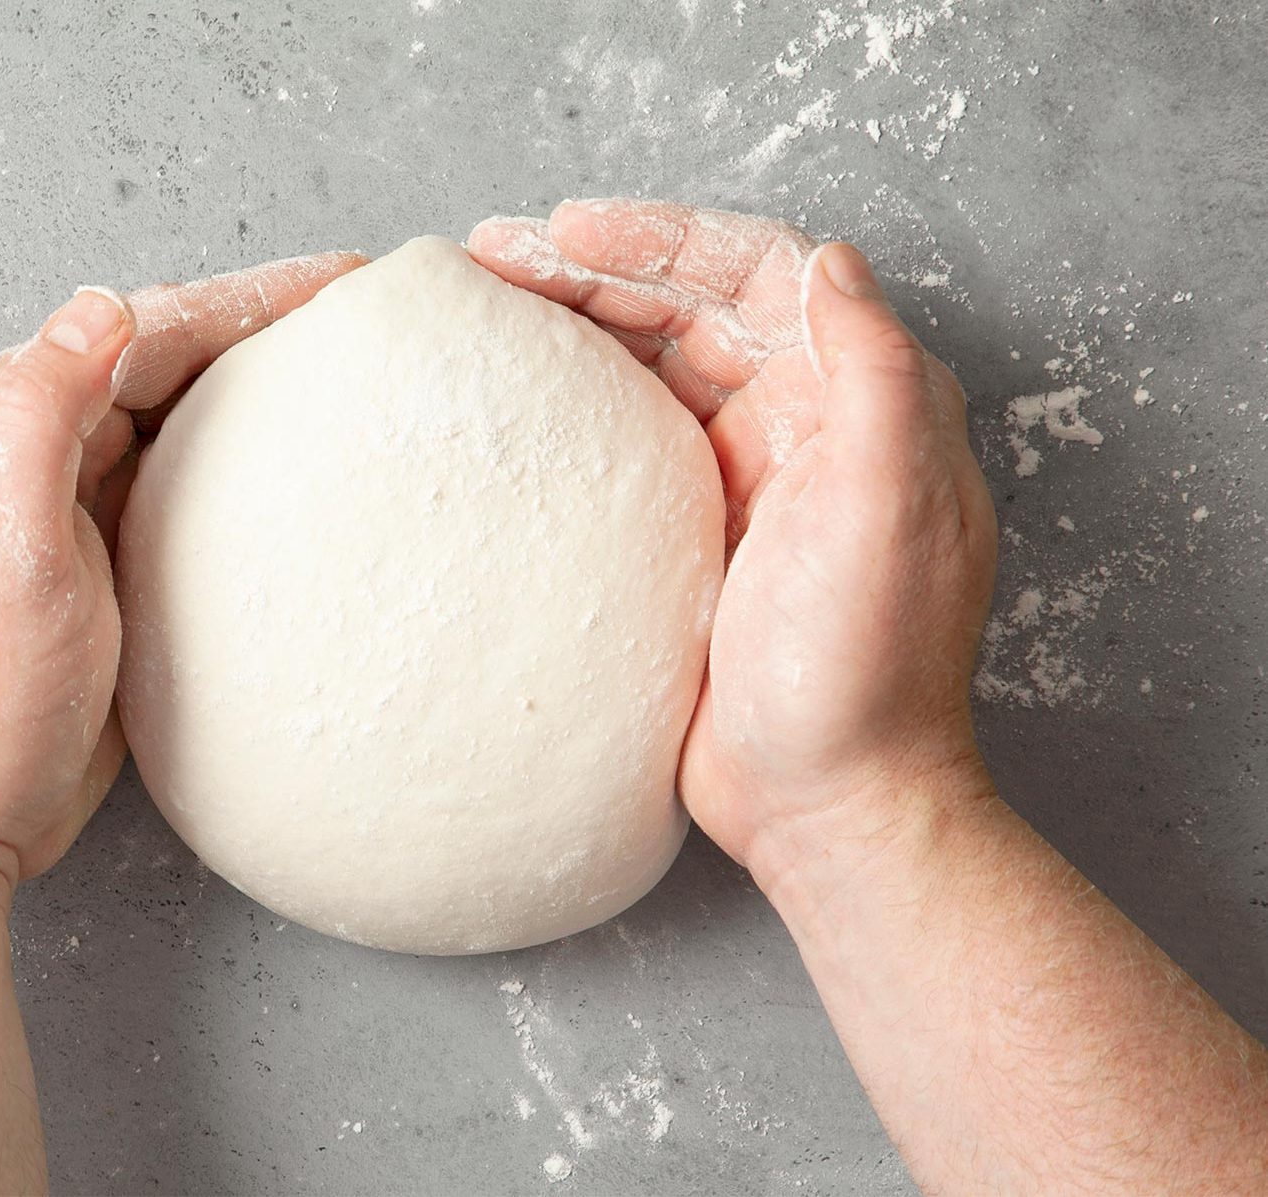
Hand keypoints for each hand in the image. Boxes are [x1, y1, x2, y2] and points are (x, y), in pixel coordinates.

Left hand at [0, 251, 365, 894]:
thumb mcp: (1, 550)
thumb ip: (39, 416)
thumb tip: (102, 308)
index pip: (140, 329)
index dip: (249, 298)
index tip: (346, 280)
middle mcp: (23, 444)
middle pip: (165, 358)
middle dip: (264, 327)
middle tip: (366, 311)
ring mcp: (62, 500)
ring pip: (178, 415)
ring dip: (257, 387)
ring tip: (344, 367)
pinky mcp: (95, 559)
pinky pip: (179, 481)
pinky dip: (241, 461)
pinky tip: (294, 465)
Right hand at [468, 201, 996, 879]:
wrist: (826, 803)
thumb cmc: (863, 673)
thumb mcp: (888, 515)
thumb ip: (875, 379)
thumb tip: (833, 261)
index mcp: (858, 404)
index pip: (758, 276)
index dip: (666, 237)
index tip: (573, 233)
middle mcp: (804, 425)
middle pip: (692, 308)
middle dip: (599, 269)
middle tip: (497, 258)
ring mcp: (744, 478)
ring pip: (652, 364)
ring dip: (575, 324)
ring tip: (487, 303)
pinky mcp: (694, 532)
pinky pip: (624, 438)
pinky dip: (570, 404)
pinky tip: (511, 398)